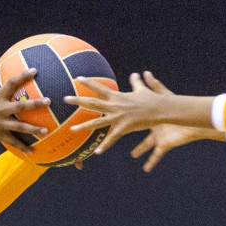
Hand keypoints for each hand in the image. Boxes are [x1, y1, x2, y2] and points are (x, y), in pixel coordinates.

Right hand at [0, 57, 50, 154]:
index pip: (11, 84)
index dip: (23, 77)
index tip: (35, 71)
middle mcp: (0, 110)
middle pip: (20, 107)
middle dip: (34, 104)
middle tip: (48, 101)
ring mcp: (1, 124)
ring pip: (19, 127)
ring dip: (33, 129)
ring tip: (46, 130)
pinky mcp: (0, 135)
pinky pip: (13, 142)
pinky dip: (23, 147)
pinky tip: (34, 151)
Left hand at [66, 71, 183, 154]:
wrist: (161, 108)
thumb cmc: (152, 99)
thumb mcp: (142, 89)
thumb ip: (136, 82)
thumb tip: (137, 73)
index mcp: (117, 96)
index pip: (99, 87)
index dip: (88, 82)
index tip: (77, 78)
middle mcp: (114, 106)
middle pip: (92, 103)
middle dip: (78, 100)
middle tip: (64, 99)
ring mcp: (118, 117)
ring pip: (97, 122)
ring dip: (83, 126)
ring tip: (71, 129)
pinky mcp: (124, 128)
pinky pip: (111, 138)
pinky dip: (104, 146)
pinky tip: (96, 152)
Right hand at [121, 74, 208, 170]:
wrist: (192, 119)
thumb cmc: (177, 107)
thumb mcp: (163, 95)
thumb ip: (154, 86)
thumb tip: (144, 73)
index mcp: (155, 121)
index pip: (142, 122)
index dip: (134, 123)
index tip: (125, 123)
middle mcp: (157, 131)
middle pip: (145, 139)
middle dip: (138, 145)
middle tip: (129, 147)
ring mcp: (160, 138)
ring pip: (149, 147)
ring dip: (142, 152)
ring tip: (134, 157)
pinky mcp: (165, 145)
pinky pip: (157, 156)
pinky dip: (151, 162)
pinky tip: (146, 169)